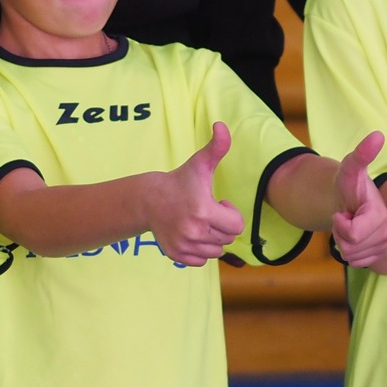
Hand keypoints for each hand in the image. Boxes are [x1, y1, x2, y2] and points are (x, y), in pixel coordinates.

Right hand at [147, 122, 245, 266]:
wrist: (149, 199)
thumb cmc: (180, 181)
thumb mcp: (200, 163)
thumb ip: (217, 146)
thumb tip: (222, 126)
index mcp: (203, 211)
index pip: (237, 225)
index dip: (231, 212)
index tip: (218, 202)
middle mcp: (194, 231)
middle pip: (227, 238)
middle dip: (222, 225)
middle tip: (207, 211)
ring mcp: (184, 245)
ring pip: (216, 251)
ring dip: (213, 238)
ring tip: (199, 222)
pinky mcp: (176, 255)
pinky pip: (202, 261)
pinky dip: (201, 250)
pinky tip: (191, 233)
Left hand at [331, 131, 386, 266]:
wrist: (350, 201)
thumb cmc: (348, 184)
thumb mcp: (350, 168)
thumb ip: (362, 154)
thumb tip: (377, 135)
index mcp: (381, 216)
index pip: (352, 235)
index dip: (340, 225)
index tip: (344, 212)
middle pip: (350, 248)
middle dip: (340, 233)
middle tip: (347, 217)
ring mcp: (385, 247)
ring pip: (350, 257)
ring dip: (343, 242)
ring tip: (350, 224)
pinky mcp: (380, 256)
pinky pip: (354, 263)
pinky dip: (349, 251)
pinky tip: (355, 235)